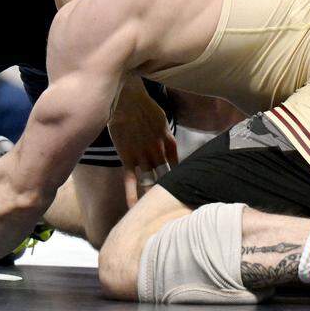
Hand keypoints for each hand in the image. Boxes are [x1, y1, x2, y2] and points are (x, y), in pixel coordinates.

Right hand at [108, 79, 177, 206]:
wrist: (127, 97)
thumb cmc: (141, 104)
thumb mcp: (160, 118)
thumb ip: (163, 132)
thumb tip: (164, 141)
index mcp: (168, 140)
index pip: (177, 163)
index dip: (180, 176)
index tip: (182, 186)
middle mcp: (158, 150)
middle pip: (166, 175)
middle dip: (170, 189)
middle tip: (174, 206)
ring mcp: (143, 155)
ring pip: (151, 181)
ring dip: (152, 196)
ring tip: (155, 213)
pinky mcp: (128, 157)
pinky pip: (131, 180)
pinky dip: (133, 195)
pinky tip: (133, 209)